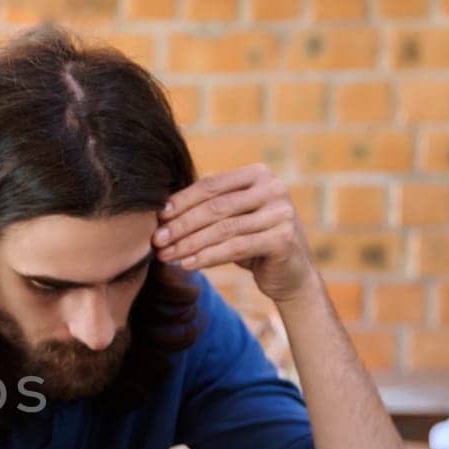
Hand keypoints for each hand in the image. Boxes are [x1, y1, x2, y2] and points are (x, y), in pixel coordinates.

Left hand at [155, 163, 318, 303]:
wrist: (291, 274)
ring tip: (165, 255)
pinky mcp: (283, 239)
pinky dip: (207, 256)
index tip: (157, 217)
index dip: (181, 201)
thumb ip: (210, 205)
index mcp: (259, 174)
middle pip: (215, 206)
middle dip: (181, 224)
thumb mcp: (233, 217)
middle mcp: (274, 188)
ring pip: (223, 228)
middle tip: (157, 240)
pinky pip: (236, 247)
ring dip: (189, 243)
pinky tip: (187, 264)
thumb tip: (162, 208)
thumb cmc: (254, 241)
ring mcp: (281, 213)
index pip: (211, 185)